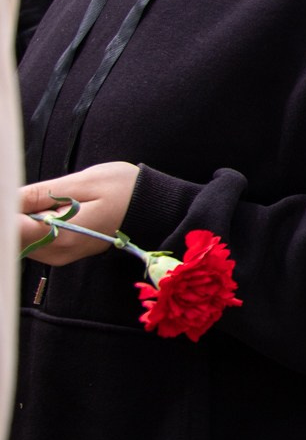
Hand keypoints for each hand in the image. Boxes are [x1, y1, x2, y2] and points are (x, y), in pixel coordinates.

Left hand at [17, 163, 140, 266]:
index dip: (7, 210)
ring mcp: (59, 256)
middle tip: (28, 192)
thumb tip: (7, 199)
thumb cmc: (125, 190)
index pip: (9, 229)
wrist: (156, 209)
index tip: (13, 195)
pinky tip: (46, 209)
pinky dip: (31, 225)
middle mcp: (56, 253)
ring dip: (22, 220)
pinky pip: (34, 241)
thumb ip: (41, 194)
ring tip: (42, 198)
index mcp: (60, 235)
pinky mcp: (63, 254)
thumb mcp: (84, 182)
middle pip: (12, 238)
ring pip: (20, 241)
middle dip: (13, 214)